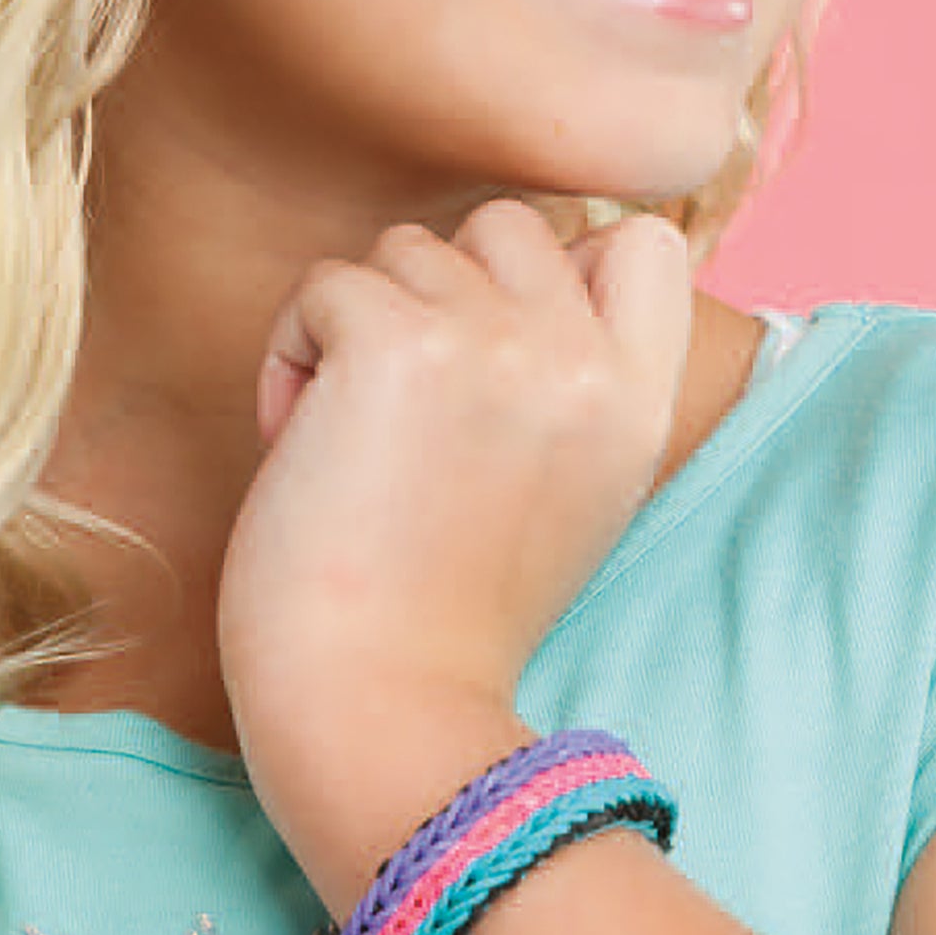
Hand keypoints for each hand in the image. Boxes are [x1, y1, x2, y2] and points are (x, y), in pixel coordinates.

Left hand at [217, 199, 691, 901]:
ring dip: (357, 330)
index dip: (557, 270)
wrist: (381, 707)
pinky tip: (300, 447)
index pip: (640, 241)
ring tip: (352, 443)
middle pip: (505, 227)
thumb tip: (536, 265)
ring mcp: (494, 342)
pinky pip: (325, 284)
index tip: (499, 361)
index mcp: (641, 400)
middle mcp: (582, 356)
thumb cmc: (448, 614)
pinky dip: (294, 357)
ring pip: (404, 250)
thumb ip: (578, 380)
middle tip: (408, 417)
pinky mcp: (395, 343)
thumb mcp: (575, 490)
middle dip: (439, 298)